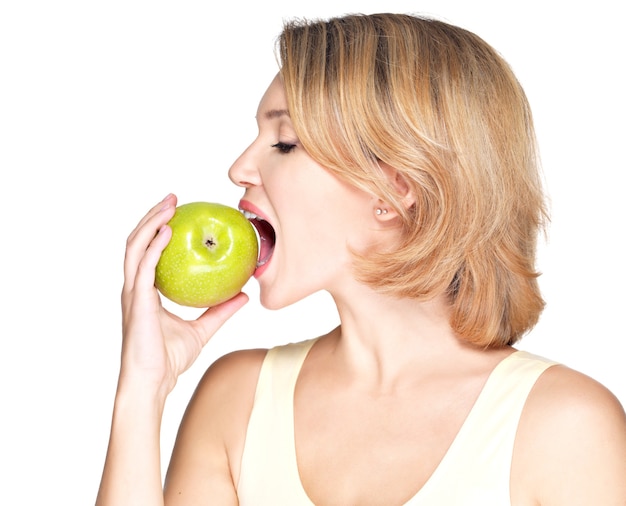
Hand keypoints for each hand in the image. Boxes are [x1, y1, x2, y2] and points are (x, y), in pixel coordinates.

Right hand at [119, 193, 248, 395]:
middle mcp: (135, 287)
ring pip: (135, 246)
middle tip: (174, 198)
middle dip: (152, 216)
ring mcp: (132, 292)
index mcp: (146, 291)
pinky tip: (167, 232)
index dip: (158, 230)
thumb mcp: (203, 329)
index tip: (177, 213)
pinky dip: (153, 246)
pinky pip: (143, 266)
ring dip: (150, 222)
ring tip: (168, 205)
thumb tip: (244, 295)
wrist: (153, 382)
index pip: (148, 252)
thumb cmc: (169, 359)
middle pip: (138, 241)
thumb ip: (220, 311)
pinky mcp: (136, 300)